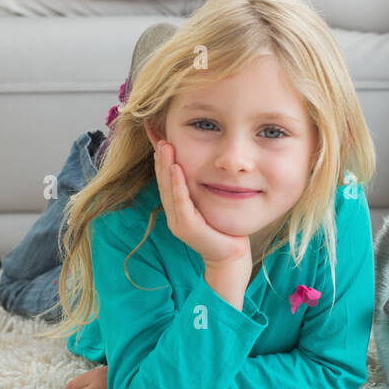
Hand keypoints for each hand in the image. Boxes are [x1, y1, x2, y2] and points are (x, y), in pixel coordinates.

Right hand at [147, 136, 250, 269]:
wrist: (231, 253)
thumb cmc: (223, 227)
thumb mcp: (209, 202)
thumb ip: (201, 187)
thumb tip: (204, 164)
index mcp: (177, 206)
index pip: (166, 177)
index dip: (161, 158)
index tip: (157, 136)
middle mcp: (174, 212)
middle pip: (164, 180)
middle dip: (160, 157)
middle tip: (158, 135)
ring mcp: (178, 221)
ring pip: (169, 188)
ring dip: (165, 166)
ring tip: (165, 146)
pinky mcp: (187, 227)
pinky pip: (181, 202)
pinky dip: (178, 184)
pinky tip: (176, 168)